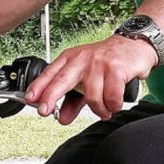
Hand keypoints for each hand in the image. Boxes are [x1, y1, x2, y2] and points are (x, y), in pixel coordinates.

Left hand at [24, 35, 155, 124]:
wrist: (134, 45)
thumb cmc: (106, 62)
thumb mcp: (86, 78)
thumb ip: (73, 100)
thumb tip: (61, 118)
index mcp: (70, 59)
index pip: (50, 73)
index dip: (38, 87)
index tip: (29, 99)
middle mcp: (82, 59)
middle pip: (62, 79)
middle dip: (50, 96)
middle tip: (44, 111)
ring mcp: (98, 63)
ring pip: (91, 96)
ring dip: (98, 109)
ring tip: (104, 110)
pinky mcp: (116, 68)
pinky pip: (111, 96)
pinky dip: (113, 105)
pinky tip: (115, 104)